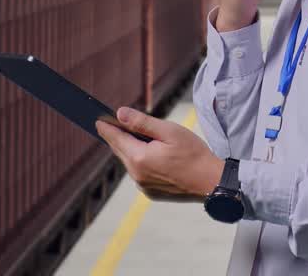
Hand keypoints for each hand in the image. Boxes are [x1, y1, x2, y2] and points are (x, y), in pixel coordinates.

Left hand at [95, 107, 224, 202]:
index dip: (106, 127)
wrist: (211, 182)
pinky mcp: (151, 193)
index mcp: (139, 158)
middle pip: (121, 151)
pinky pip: (140, 174)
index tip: (96, 119)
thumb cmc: (194, 153)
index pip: (116, 138)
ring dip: (132, 150)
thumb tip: (119, 114)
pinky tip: (153, 156)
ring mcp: (143, 186)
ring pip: (131, 162)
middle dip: (118, 137)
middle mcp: (137, 174)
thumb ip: (141, 122)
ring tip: (137, 137)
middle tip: (112, 124)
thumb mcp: (169, 131)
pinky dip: (142, 163)